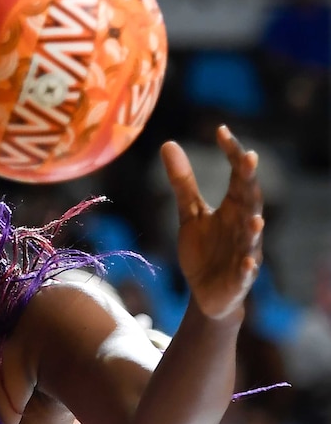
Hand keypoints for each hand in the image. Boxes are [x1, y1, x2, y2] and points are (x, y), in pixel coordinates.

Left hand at [161, 125, 263, 319]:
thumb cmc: (204, 250)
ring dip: (254, 227)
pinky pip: (245, 272)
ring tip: (255, 217)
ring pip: (252, 238)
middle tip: (248, 157)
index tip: (221, 130)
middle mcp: (243, 226)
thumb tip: (168, 143)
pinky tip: (248, 262)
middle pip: (249, 200)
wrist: (206, 293)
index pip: (237, 176)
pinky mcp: (238, 279)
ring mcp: (244, 253)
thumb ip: (183, 182)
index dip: (231, 154)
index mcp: (233, 208)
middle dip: (249, 181)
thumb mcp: (190, 213)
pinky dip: (247, 267)